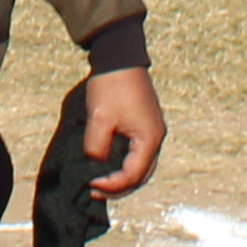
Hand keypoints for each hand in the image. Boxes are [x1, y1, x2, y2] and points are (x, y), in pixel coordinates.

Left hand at [77, 64, 167, 197]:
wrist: (120, 56)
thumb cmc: (111, 86)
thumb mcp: (99, 119)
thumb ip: (97, 148)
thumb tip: (95, 165)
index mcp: (149, 139)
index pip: (132, 176)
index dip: (111, 185)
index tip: (90, 183)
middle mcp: (156, 139)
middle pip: (141, 176)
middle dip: (119, 188)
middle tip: (95, 191)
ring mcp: (153, 131)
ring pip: (142, 167)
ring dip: (123, 178)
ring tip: (100, 182)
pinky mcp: (146, 125)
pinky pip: (139, 154)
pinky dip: (126, 165)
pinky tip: (109, 165)